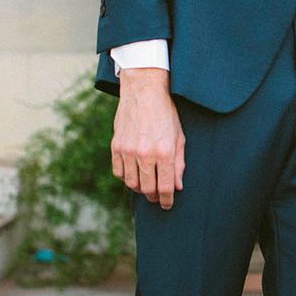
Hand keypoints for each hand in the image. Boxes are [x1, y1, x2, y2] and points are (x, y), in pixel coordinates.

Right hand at [111, 68, 184, 209]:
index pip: (165, 187)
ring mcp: (128, 150)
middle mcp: (145, 154)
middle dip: (154, 197)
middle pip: (147, 189)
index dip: (166, 200)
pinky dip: (126, 177)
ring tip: (146, 186)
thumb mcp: (179, 138)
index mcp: (164, 153)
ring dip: (140, 189)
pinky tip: (134, 174)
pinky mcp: (116, 145)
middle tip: (157, 197)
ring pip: (131, 183)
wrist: (143, 90)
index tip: (167, 205)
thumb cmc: (166, 114)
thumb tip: (177, 187)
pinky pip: (118, 172)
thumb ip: (179, 164)